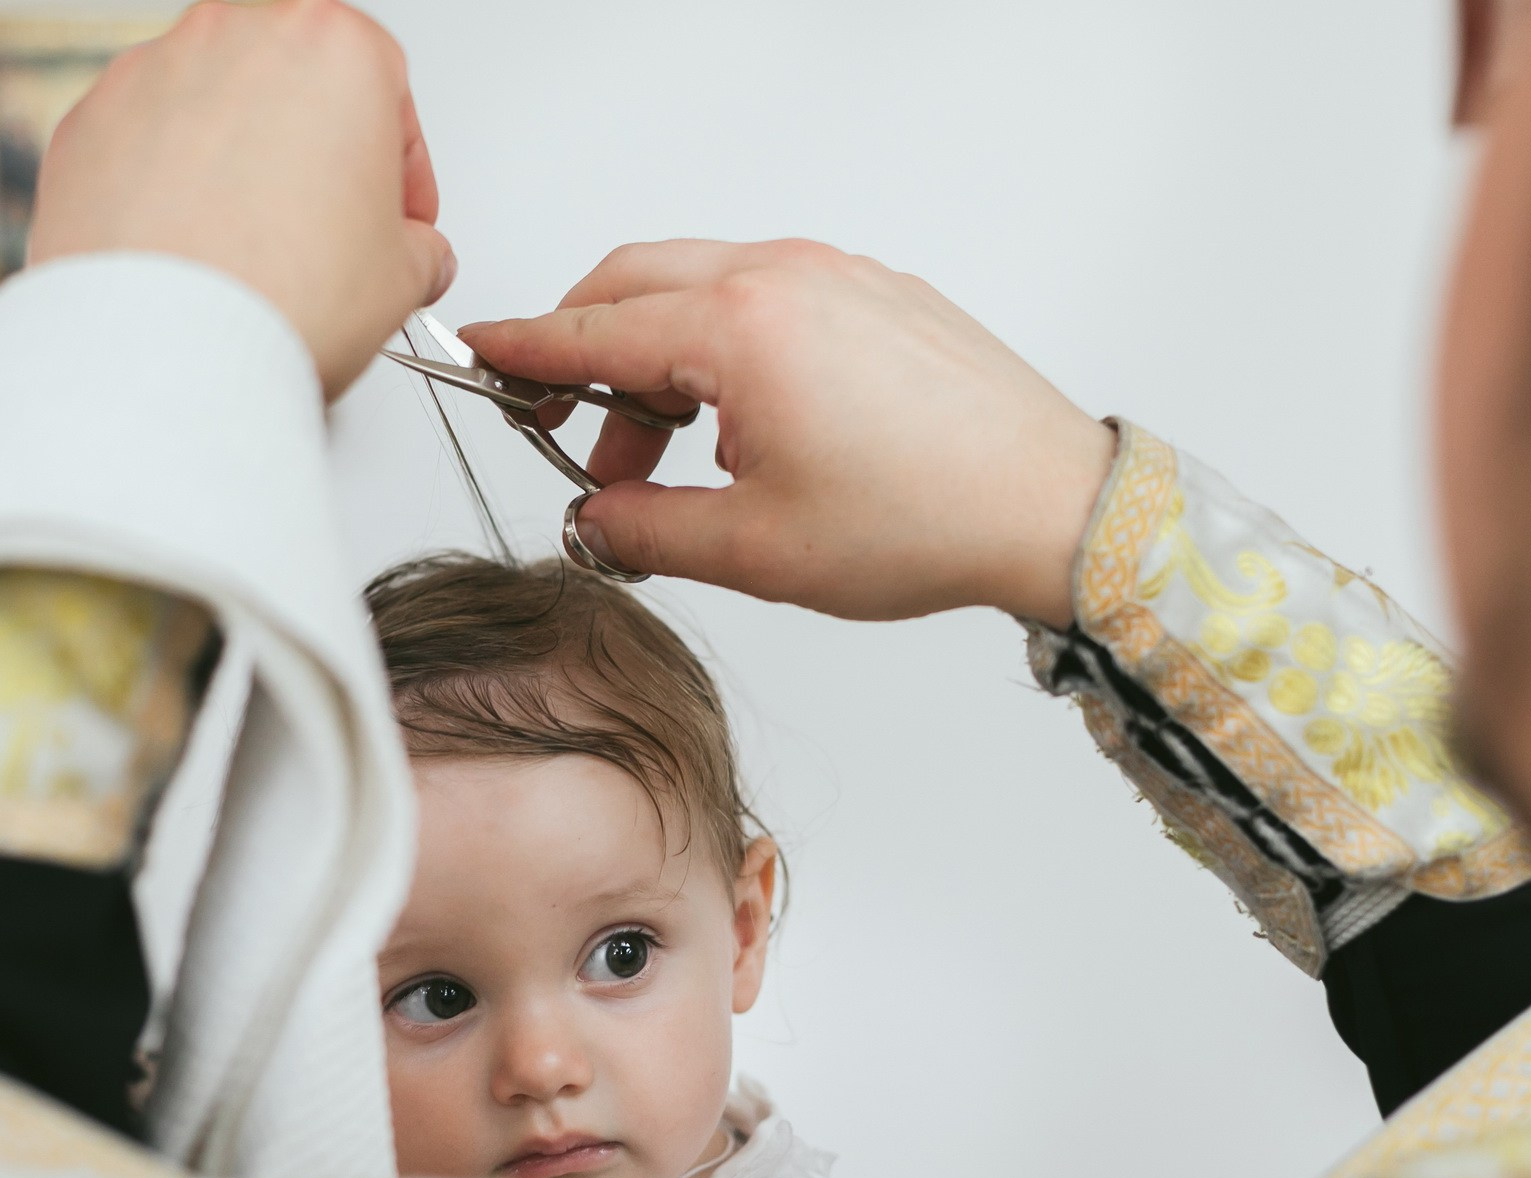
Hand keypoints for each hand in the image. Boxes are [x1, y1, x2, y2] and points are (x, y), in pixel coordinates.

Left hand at [27, 0, 454, 398]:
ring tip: (256, 254)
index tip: (400, 214)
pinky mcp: (88, 124)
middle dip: (317, 155)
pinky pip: (146, 146)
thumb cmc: (277, 296)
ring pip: (215, 110)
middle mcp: (234, 37)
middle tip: (331, 232)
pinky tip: (195, 255)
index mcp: (330, 46)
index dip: (402, 164)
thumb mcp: (404, 277)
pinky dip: (170, 189)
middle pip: (296, 87)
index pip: (388, 89)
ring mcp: (150, 73)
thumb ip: (419, 248)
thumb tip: (410, 256)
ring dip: (241, 168)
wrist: (166, 350)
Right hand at [461, 240, 1113, 623]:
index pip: (594, 328)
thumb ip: (646, 528)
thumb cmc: (925, 520)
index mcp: (741, 328)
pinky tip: (741, 427)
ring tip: (664, 459)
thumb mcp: (754, 548)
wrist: (1050, 506)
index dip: (524, 348)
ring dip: (661, 361)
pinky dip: (727, 349)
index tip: (480, 352)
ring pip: (705, 290)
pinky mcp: (879, 295)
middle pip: (638, 284)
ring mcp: (840, 276)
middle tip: (568, 426)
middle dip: (588, 351)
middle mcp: (787, 276)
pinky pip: (770, 297)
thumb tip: (596, 517)